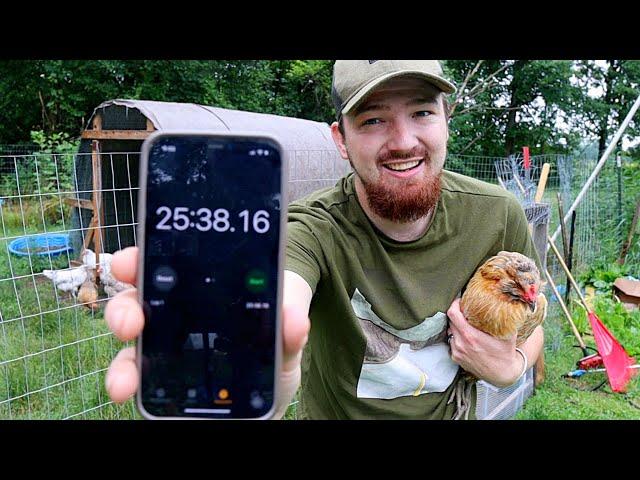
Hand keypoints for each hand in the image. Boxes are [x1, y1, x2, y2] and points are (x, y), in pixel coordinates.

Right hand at [104, 247, 309, 416]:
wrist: (269, 396)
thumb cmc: (272, 350)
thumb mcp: (285, 337)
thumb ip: (289, 328)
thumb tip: (295, 318)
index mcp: (204, 292)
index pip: (168, 266)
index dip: (143, 259)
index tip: (129, 263)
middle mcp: (175, 316)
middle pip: (138, 302)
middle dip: (124, 308)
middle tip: (130, 322)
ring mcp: (164, 348)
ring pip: (130, 346)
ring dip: (120, 360)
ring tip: (124, 381)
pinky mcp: (159, 380)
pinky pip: (136, 379)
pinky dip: (126, 383)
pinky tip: (128, 392)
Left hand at [446, 298, 522, 386]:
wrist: (503, 375)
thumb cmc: (506, 354)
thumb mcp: (508, 334)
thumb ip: (505, 319)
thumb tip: (508, 303)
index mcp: (469, 335)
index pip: (452, 313)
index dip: (454, 304)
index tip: (460, 301)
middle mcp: (460, 343)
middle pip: (450, 322)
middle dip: (456, 315)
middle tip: (464, 311)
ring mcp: (457, 352)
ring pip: (450, 333)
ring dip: (456, 327)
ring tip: (465, 324)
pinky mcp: (456, 359)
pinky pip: (452, 343)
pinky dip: (457, 339)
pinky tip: (466, 338)